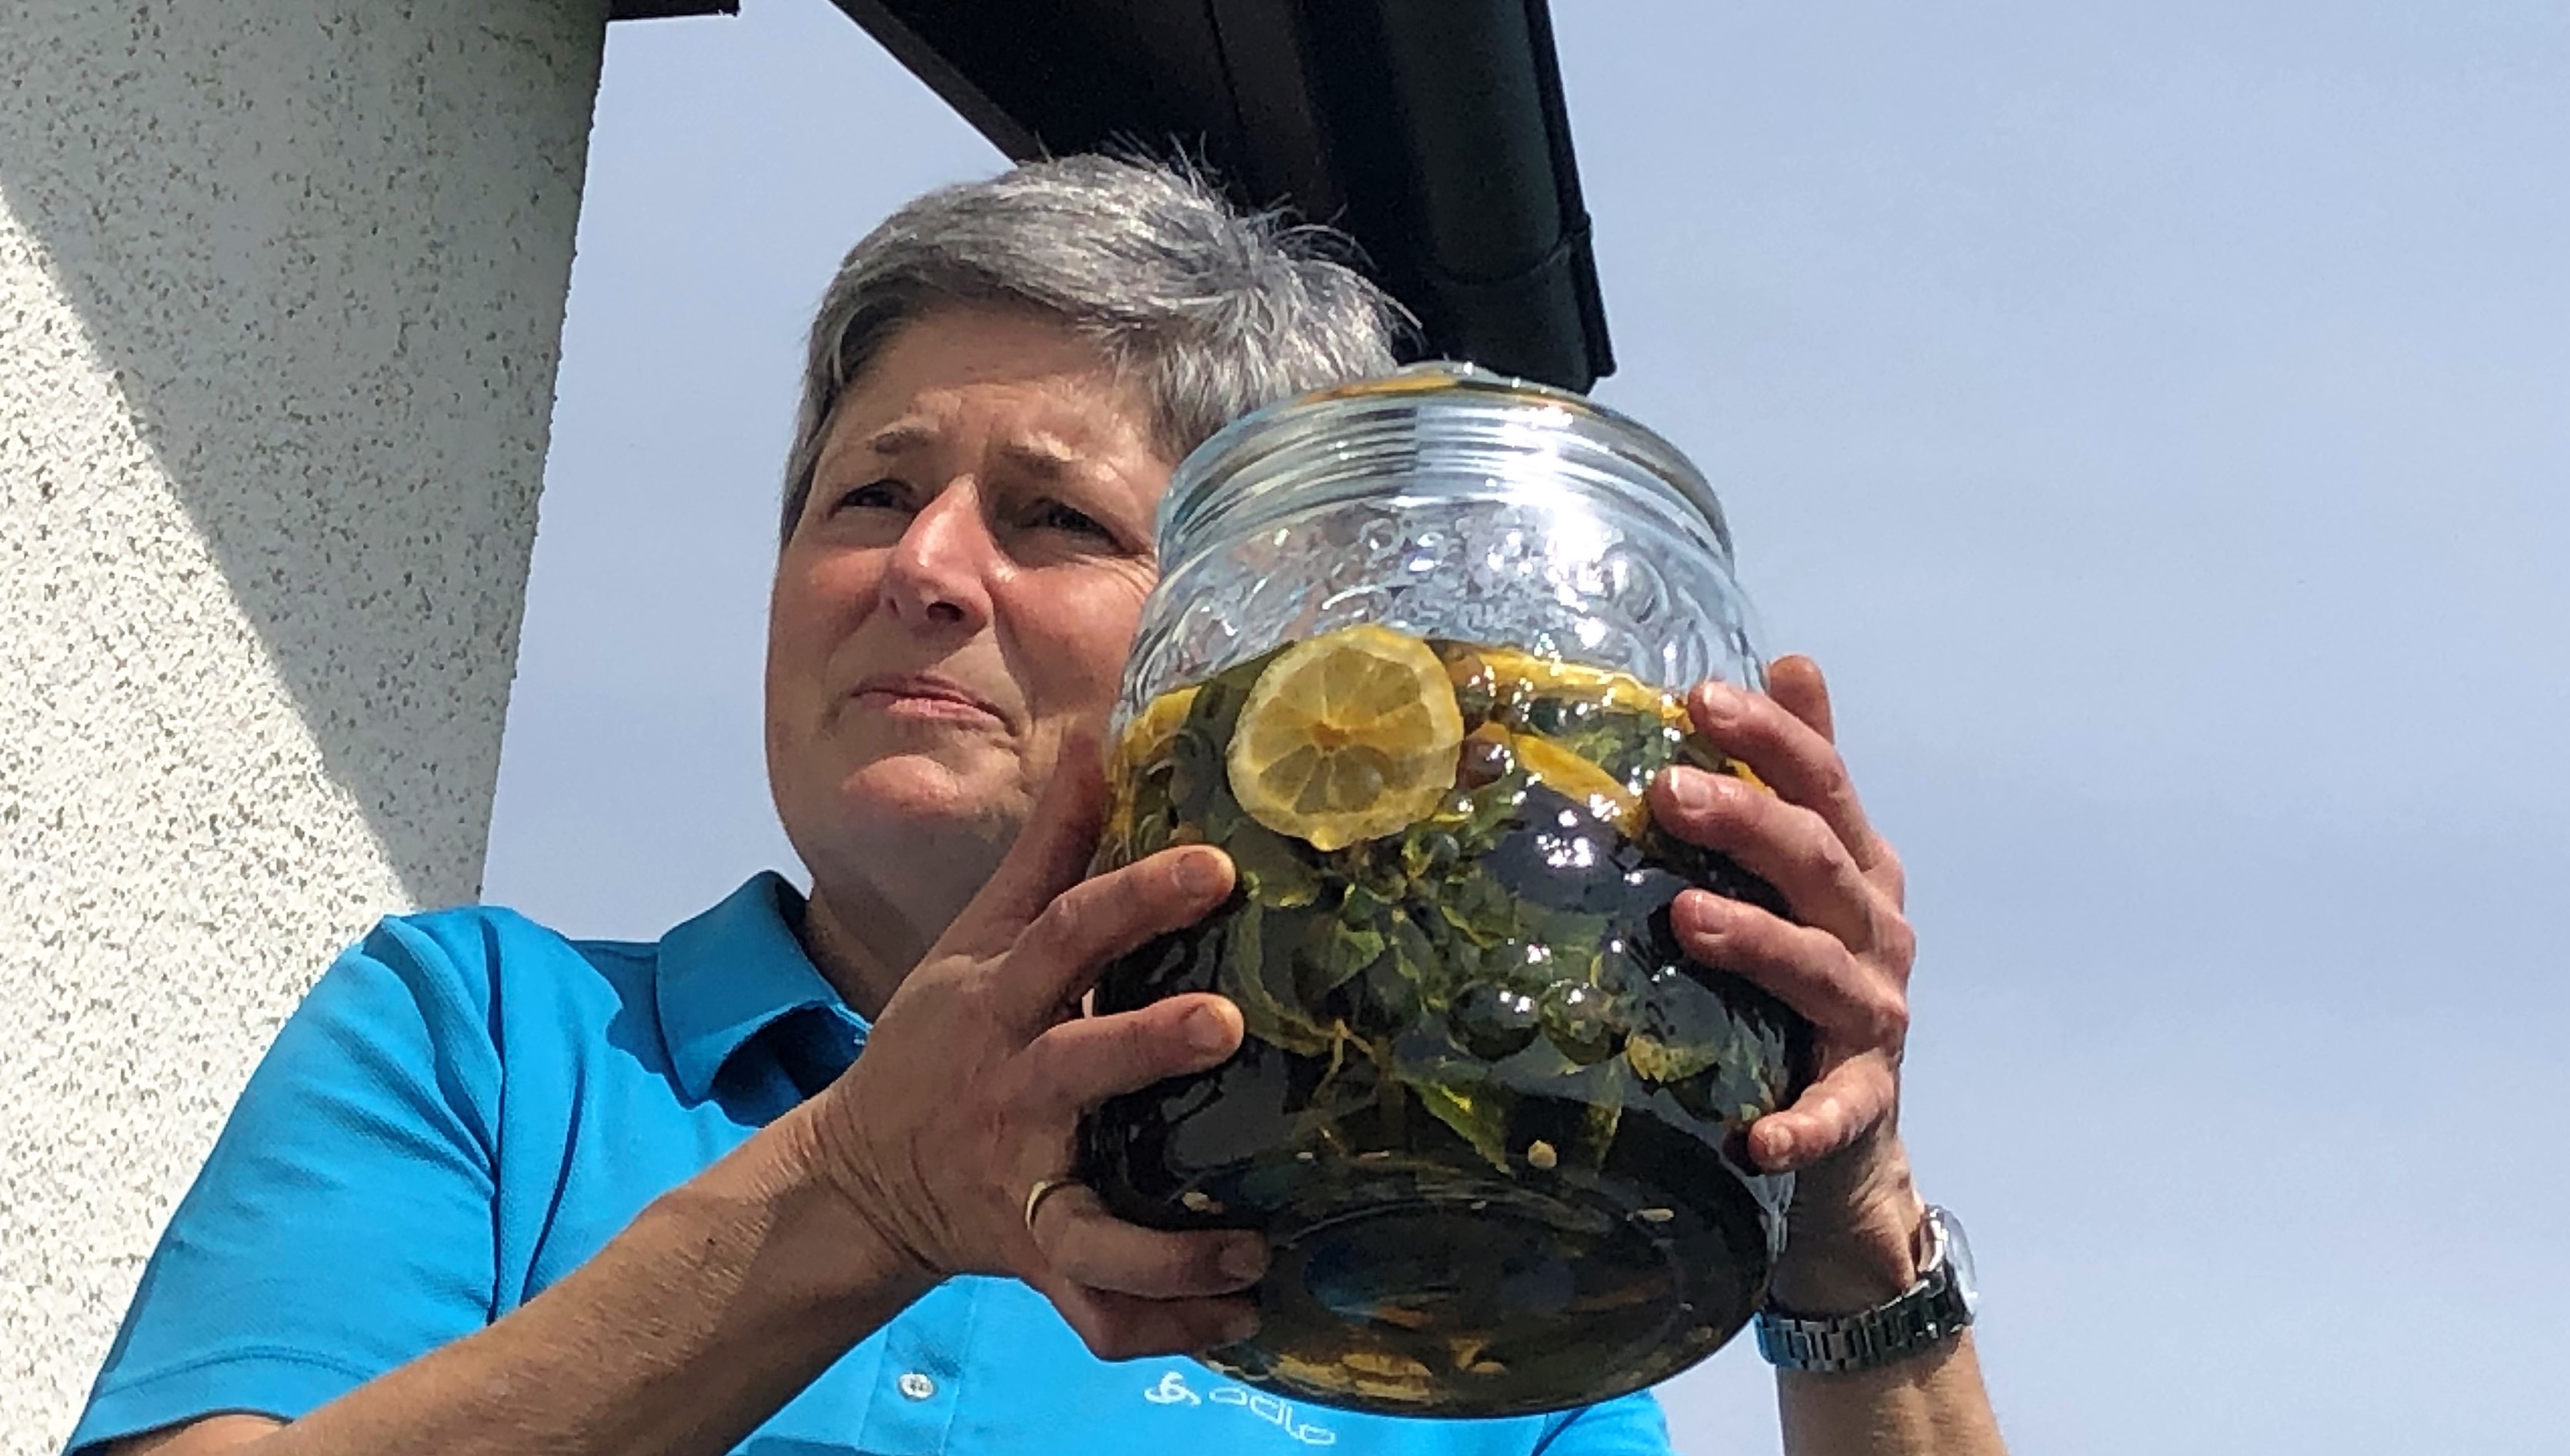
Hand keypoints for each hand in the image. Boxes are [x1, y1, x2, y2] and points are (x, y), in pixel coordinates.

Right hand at [801, 744, 1267, 1358]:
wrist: (862, 1172)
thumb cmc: (943, 1037)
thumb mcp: (976, 938)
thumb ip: (1048, 849)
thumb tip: (1099, 739)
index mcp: (1001, 1004)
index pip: (1065, 934)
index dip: (1135, 898)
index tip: (1214, 864)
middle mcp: (1012, 1094)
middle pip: (1077, 1065)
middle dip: (1146, 1046)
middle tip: (1226, 1026)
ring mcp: (1021, 1186)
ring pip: (1089, 1227)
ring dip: (1168, 1247)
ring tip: (1250, 1247)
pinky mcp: (1036, 1259)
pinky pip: (1096, 1308)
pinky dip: (1162, 1324)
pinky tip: (1238, 1317)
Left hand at [1648, 656, 1926, 1298]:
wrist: (1851, 1141)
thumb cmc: (1804, 981)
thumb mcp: (1809, 873)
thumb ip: (1799, 775)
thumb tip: (1789, 659)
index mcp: (1857, 869)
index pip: (1821, 786)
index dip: (1770, 738)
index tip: (1699, 697)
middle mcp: (1875, 933)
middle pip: (1817, 863)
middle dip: (1747, 821)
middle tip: (1667, 790)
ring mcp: (1873, 1018)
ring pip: (1820, 970)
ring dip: (1759, 942)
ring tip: (1686, 920)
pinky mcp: (1862, 1104)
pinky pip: (1832, 1112)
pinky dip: (1800, 1125)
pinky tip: (1757, 1139)